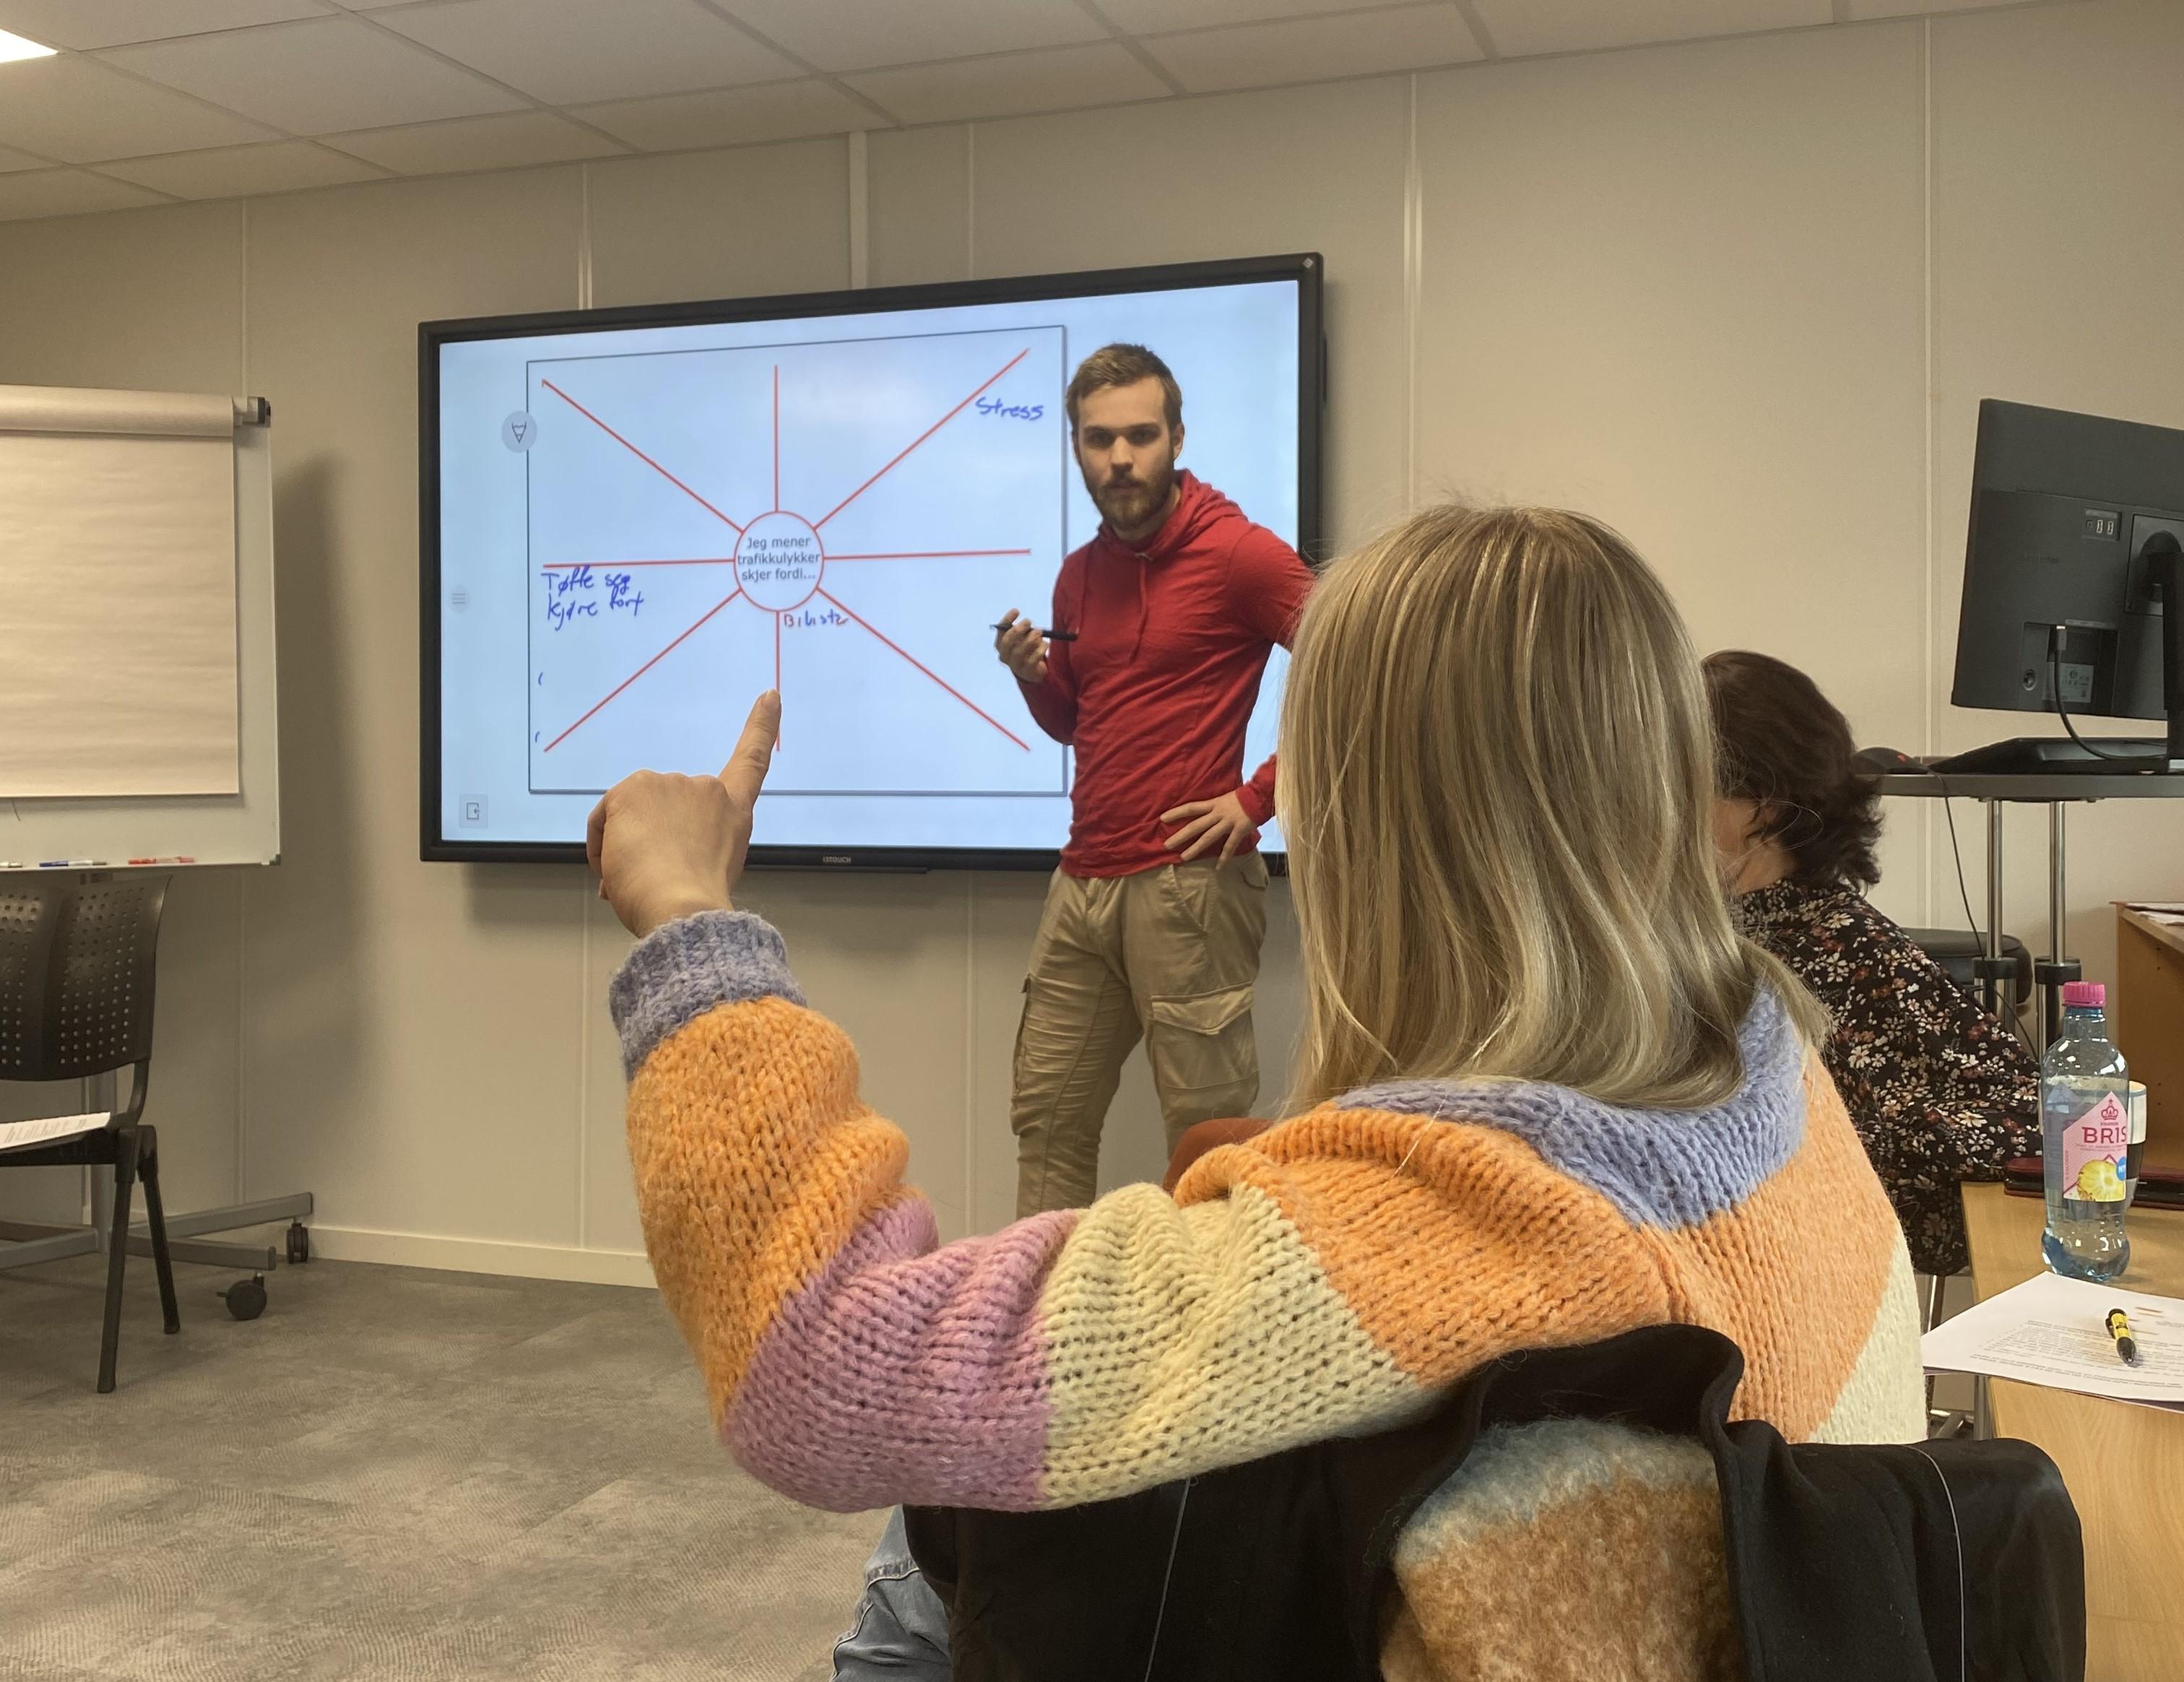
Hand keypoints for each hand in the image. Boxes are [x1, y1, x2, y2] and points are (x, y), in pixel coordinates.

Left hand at [587, 691, 779, 937]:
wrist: (682, 905)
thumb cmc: (694, 903)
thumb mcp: (707, 872)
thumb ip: (687, 851)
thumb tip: (637, 863)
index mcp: (734, 811)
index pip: (751, 762)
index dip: (762, 726)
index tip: (770, 695)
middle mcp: (706, 790)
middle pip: (665, 809)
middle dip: (652, 839)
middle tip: (651, 879)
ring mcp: (669, 784)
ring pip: (631, 817)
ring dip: (625, 847)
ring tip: (637, 881)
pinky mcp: (632, 788)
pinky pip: (603, 821)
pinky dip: (600, 847)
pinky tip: (615, 868)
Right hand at [994, 609, 1047, 683]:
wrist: (1034, 671)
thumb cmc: (1028, 649)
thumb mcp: (1024, 637)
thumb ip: (1023, 631)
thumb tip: (1028, 624)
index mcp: (1001, 645)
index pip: (1000, 631)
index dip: (1006, 620)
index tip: (1016, 610)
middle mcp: (1004, 656)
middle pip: (1007, 642)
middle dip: (1018, 630)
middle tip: (1029, 621)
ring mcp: (1014, 665)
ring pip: (1019, 651)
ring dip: (1030, 639)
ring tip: (1039, 632)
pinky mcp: (1026, 672)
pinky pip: (1032, 660)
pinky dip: (1040, 650)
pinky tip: (1045, 644)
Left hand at [1161, 790, 1256, 863]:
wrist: (1260, 796)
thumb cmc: (1241, 797)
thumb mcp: (1224, 798)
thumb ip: (1213, 806)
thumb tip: (1200, 812)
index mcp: (1213, 804)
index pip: (1191, 807)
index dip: (1176, 812)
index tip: (1162, 819)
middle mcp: (1218, 813)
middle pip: (1195, 825)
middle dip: (1180, 835)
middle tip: (1166, 845)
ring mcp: (1228, 823)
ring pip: (1208, 837)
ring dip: (1195, 848)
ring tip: (1183, 857)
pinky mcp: (1239, 830)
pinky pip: (1230, 846)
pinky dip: (1224, 857)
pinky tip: (1218, 868)